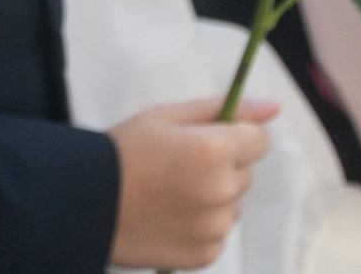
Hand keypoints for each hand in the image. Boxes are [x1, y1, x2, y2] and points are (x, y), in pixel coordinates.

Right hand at [106, 97, 275, 270]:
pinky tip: (169, 217)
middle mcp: (222, 190)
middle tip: (177, 166)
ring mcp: (216, 226)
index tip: (206, 140)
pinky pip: (218, 233)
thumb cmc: (124, 150)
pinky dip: (201, 225)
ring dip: (213, 198)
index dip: (234, 137)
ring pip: (232, 204)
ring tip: (170, 194)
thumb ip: (222, 108)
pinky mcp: (206, 253)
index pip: (259, 141)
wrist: (86, 202)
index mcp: (215, 150)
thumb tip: (274, 106)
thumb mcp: (166, 116)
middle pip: (244, 173)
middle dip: (222, 167)